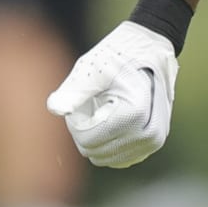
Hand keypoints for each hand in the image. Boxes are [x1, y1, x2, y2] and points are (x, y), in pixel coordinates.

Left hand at [46, 21, 177, 167]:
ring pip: (104, 157)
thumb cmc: (120, 55)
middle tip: (92, 101)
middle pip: (94, 151)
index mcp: (135, 114)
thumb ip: (73, 90)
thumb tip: (54, 108)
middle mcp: (149, 134)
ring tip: (105, 107)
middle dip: (86, 128)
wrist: (151, 48)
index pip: (88, 140)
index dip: (75, 122)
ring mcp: (153, 142)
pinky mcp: (152, 145)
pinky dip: (109, 141)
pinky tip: (113, 118)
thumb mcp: (94, 67)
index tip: (81, 99)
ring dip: (97, 135)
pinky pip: (118, 158)